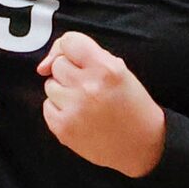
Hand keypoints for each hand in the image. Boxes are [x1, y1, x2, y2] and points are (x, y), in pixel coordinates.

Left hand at [36, 31, 164, 176]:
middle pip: (57, 64)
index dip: (68, 47)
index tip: (71, 57)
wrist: (141, 146)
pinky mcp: (63, 128)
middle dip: (69, 72)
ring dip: (63, 91)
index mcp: (106, 69)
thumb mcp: (121, 71)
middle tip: (86, 85)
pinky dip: (59, 110)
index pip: (69, 41)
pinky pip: (47, 107)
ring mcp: (74, 108)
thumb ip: (91, 57)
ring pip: (50, 86)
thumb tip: (50, 60)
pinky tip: (78, 116)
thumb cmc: (133, 107)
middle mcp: (88, 86)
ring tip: (84, 102)